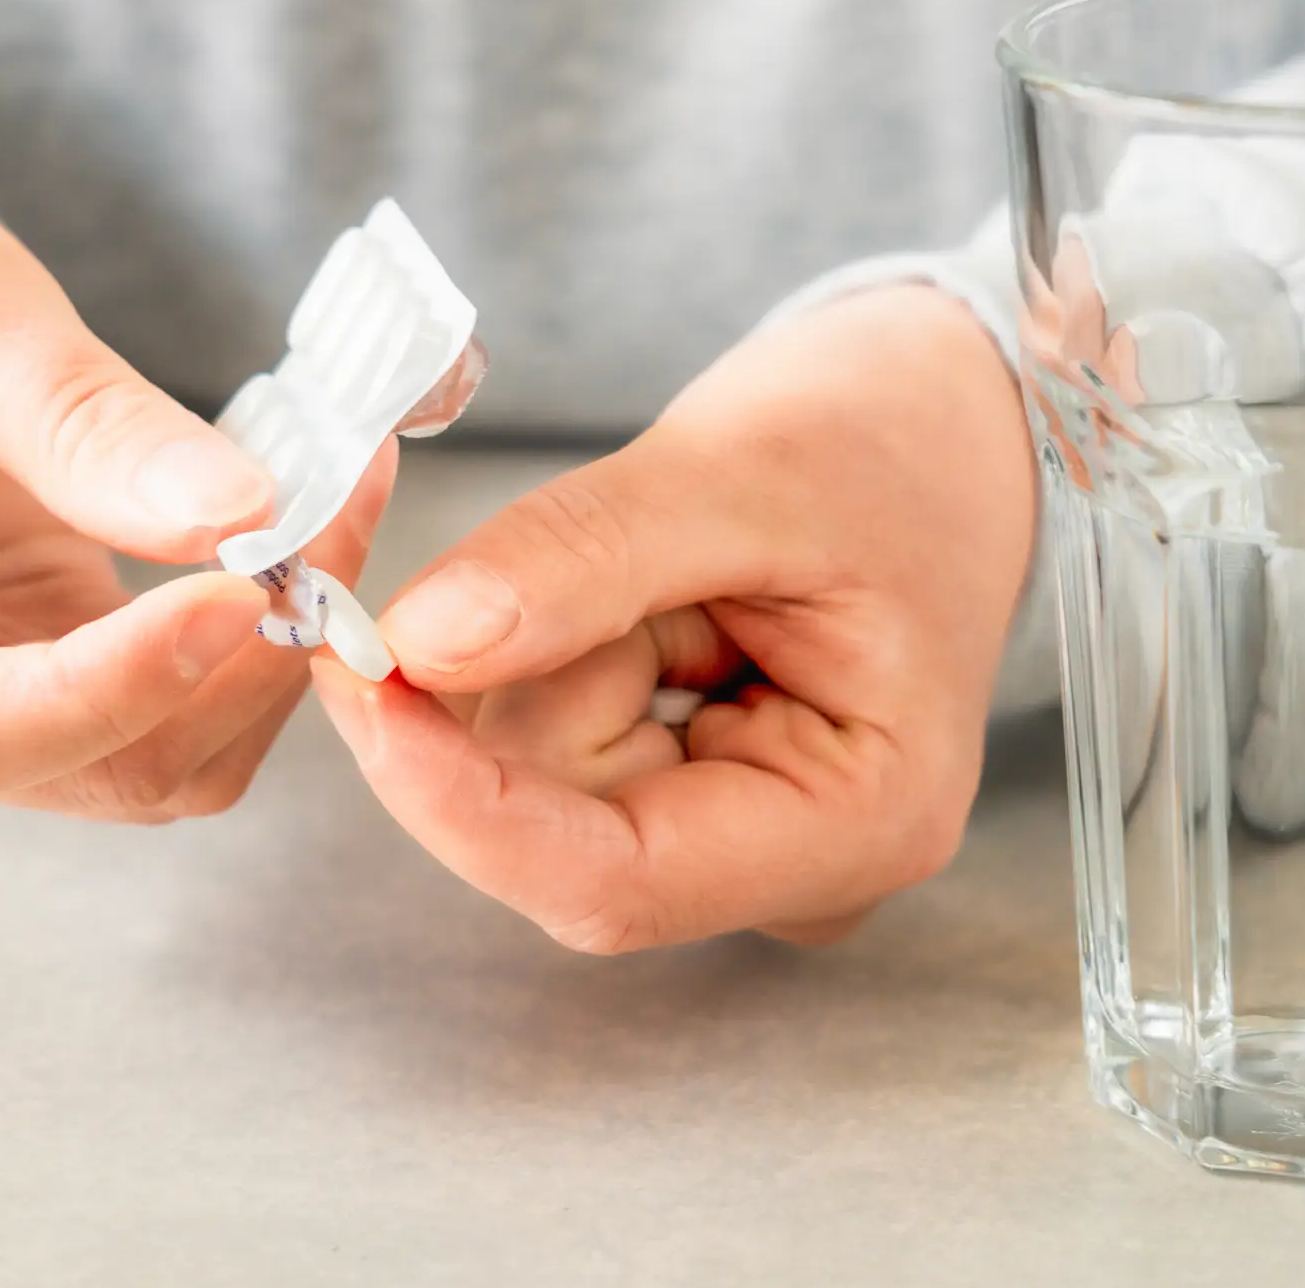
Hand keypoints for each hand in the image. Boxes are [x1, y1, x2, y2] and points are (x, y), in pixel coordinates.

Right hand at [0, 143, 391, 819]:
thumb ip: (71, 412)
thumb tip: (237, 518)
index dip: (102, 695)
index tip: (238, 596)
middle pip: (85, 772)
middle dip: (238, 669)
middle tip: (339, 518)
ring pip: (159, 757)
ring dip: (273, 655)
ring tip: (343, 498)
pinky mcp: (39, 663)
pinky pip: (175, 698)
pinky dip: (261, 629)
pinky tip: (310, 520)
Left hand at [314, 285, 1035, 950]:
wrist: (947, 422)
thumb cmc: (896, 442)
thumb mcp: (746, 470)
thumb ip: (584, 559)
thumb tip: (419, 643)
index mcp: (858, 820)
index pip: (611, 882)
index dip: (459, 800)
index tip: (358, 677)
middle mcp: (795, 865)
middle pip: (557, 824)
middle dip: (534, 671)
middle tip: (624, 534)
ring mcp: (741, 838)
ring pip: (539, 777)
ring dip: (558, 646)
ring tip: (680, 561)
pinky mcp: (691, 797)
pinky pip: (554, 743)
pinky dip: (566, 648)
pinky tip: (661, 595)